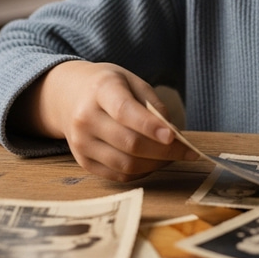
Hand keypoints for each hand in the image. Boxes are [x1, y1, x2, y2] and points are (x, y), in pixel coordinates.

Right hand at [11, 61, 199, 181]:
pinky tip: (154, 162)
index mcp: (101, 90)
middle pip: (129, 143)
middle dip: (164, 151)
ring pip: (125, 164)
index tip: (174, 136)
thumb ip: (154, 106)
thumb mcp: (134, 82)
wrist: (71, 95)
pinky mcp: (83, 162)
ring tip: (172, 156)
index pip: (125, 112)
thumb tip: (173, 135)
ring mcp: (81, 143)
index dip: (150, 126)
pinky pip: (118, 175)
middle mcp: (85, 118)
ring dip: (155, 164)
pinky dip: (141, 172)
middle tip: (187, 151)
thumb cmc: (111, 87)